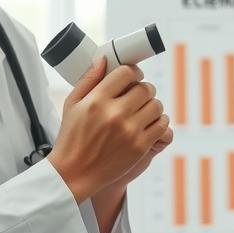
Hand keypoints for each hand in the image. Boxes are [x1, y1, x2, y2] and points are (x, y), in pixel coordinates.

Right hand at [47, 56, 170, 202]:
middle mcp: (115, 114)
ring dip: (152, 104)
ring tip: (143, 109)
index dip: (133, 72)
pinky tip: (149, 123)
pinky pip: (162, 125)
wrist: (74, 173)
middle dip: (144, 88)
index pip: (126, 73)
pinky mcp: (140, 147)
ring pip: (156, 105)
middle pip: (145, 88)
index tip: (133, 77)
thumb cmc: (71, 137)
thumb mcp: (72, 104)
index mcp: (97, 100)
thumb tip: (104, 59)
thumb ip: (89, 79)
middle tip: (138, 94)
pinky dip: (159, 121)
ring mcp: (129, 131)